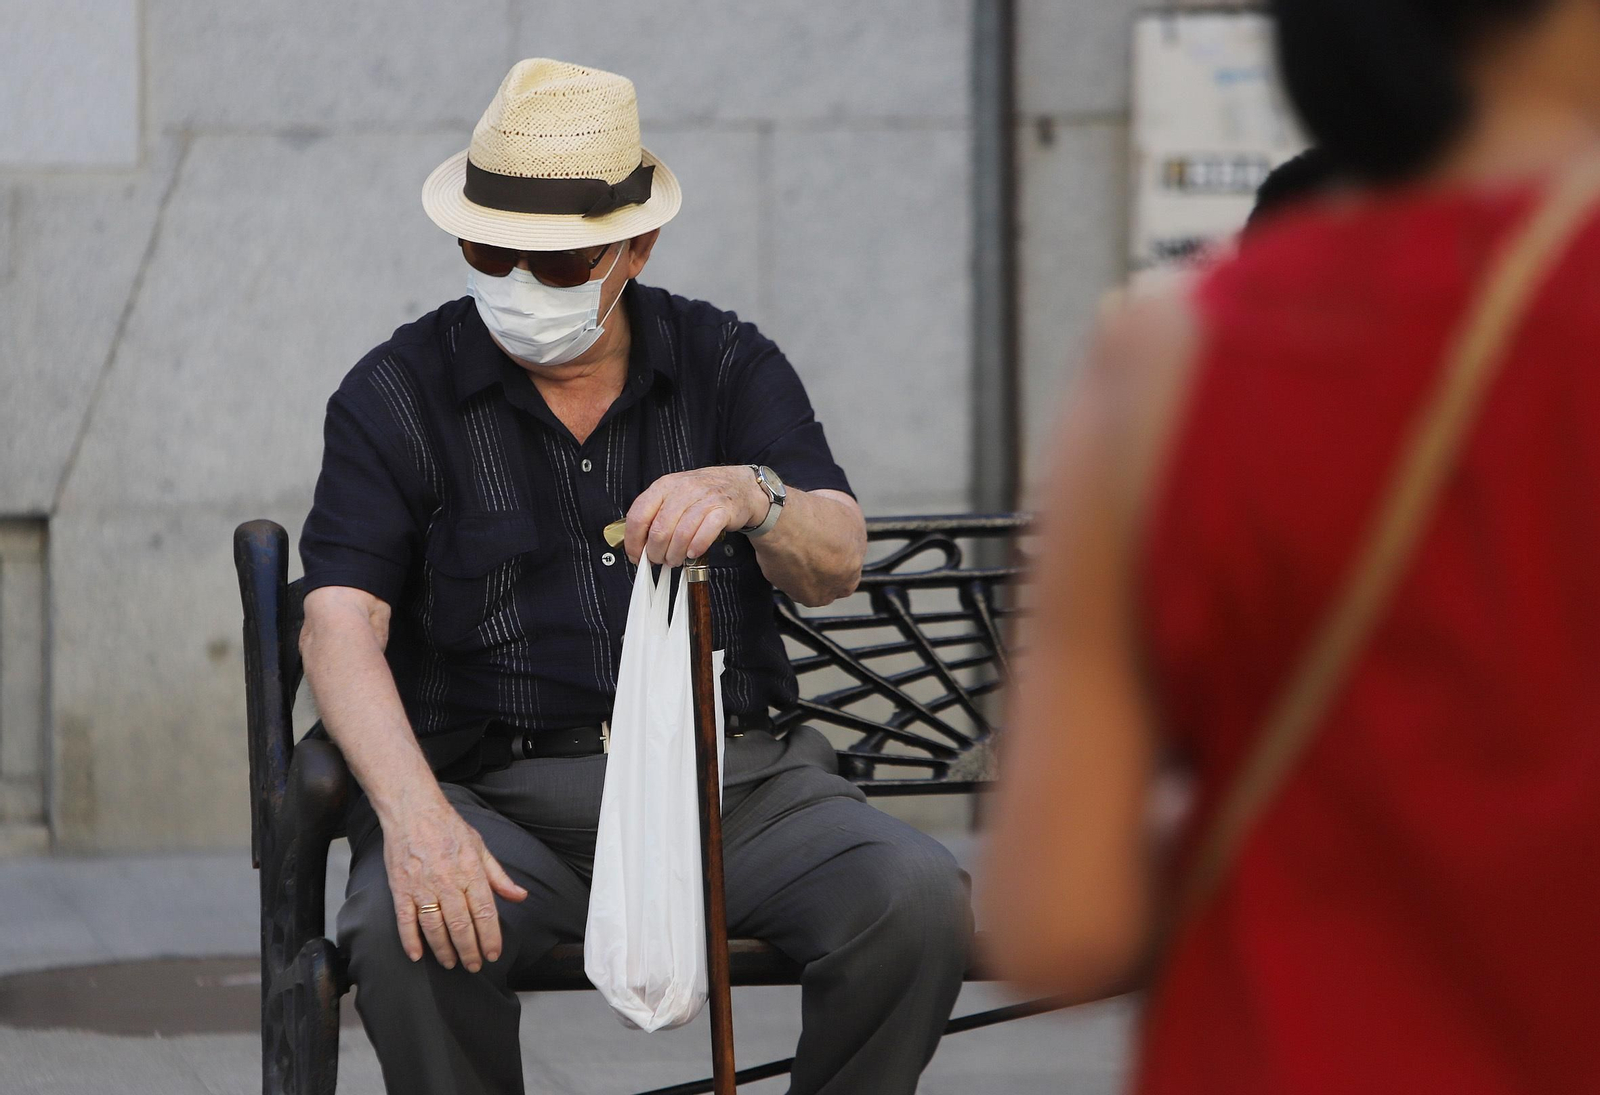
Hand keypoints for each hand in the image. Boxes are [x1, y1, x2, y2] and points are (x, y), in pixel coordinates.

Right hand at [382, 799, 527, 971]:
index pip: (485, 912)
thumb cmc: (449, 828)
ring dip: (444, 950)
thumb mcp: (481, 847)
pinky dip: (410, 940)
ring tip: (451, 963)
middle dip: (469, 950)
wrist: (413, 811)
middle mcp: (448, 882)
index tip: (494, 954)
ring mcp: (422, 887)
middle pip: (460, 925)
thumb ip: (499, 877)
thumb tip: (520, 896)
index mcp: (471, 872)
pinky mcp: (401, 889)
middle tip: (474, 966)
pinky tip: (417, 955)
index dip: (490, 937)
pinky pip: (405, 920)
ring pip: (435, 927)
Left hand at [625, 466, 767, 565]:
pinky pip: (705, 533)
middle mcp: (683, 489)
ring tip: (675, 560)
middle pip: (660, 529)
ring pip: (681, 534)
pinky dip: (696, 547)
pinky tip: (692, 553)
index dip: (634, 542)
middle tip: (659, 560)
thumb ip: (655, 516)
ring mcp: (704, 498)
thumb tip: (638, 546)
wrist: (739, 486)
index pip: (638, 516)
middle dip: (656, 552)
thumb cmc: (702, 494)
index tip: (636, 556)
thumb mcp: (673, 496)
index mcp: (664, 486)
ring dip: (675, 554)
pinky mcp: (723, 510)